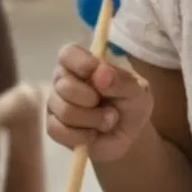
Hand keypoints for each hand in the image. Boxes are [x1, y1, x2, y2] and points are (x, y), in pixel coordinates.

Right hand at [46, 41, 152, 162]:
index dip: (81, 63)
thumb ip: (122, 81)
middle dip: (92, 100)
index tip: (98, 72)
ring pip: (65, 111)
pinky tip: (93, 134)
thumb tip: (100, 73)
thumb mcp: (138, 91)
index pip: (68, 54)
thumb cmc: (131, 105)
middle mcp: (63, 80)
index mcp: (81, 63)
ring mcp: (56, 104)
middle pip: (65, 86)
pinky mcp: (54, 128)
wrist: (129, 137)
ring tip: (108, 122)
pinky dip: (82, 136)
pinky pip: (58, 131)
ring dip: (93, 120)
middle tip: (110, 106)